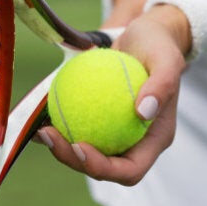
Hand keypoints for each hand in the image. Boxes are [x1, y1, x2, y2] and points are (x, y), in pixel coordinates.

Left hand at [36, 5, 190, 185]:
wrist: (144, 35)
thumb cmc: (158, 45)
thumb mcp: (167, 57)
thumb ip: (162, 84)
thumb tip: (144, 112)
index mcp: (154, 139)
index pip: (130, 170)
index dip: (103, 168)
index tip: (80, 146)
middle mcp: (134, 142)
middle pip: (102, 168)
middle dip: (72, 160)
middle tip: (50, 135)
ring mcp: (114, 134)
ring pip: (84, 152)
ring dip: (60, 147)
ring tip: (41, 130)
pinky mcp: (97, 121)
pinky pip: (76, 128)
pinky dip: (57, 125)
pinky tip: (39, 117)